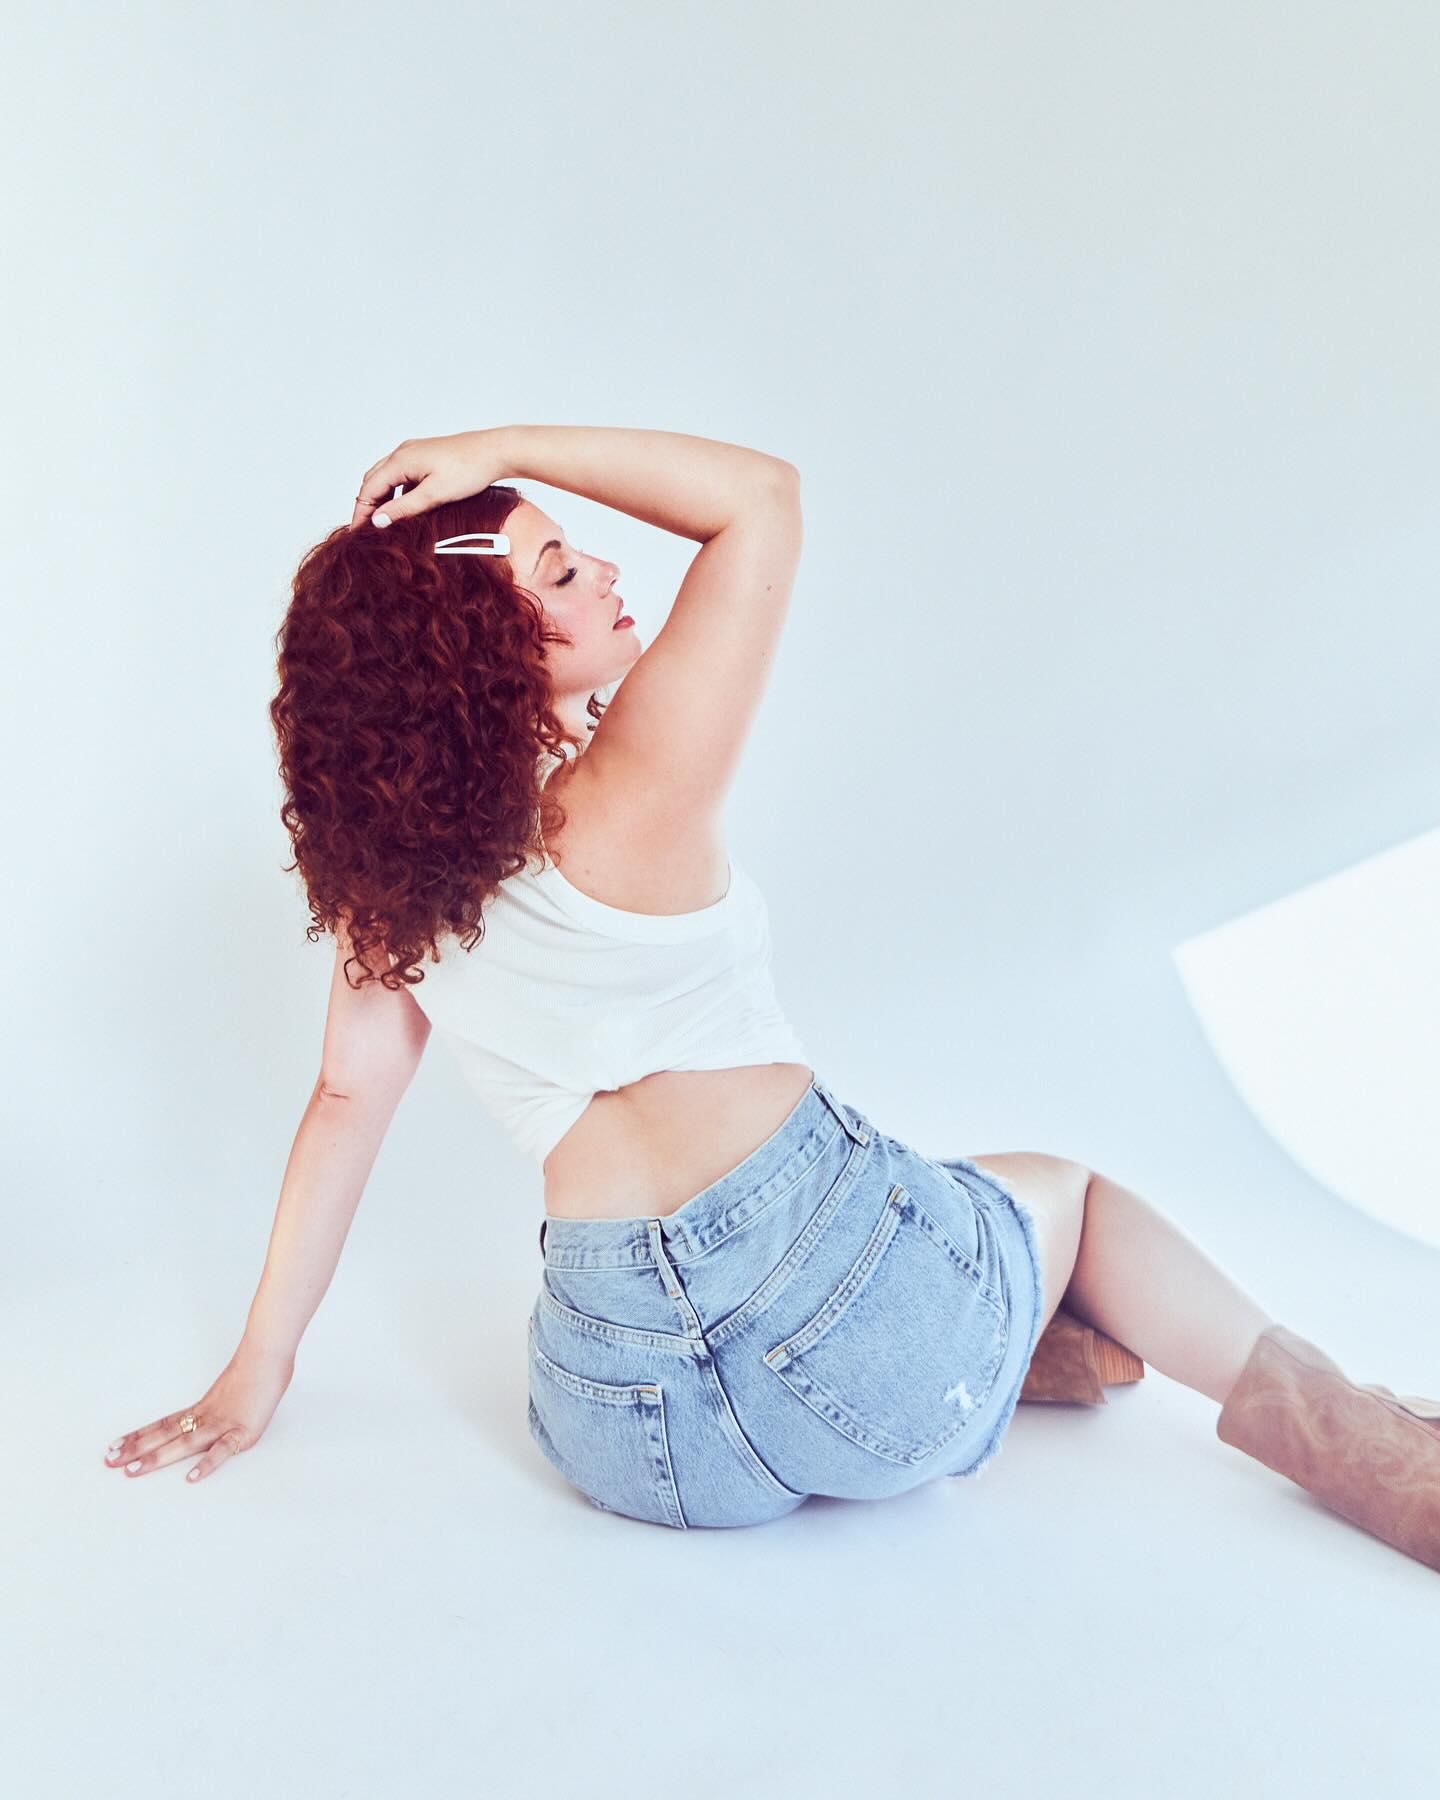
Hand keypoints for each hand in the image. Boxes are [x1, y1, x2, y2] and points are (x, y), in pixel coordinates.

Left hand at [103, 1344, 295, 1484]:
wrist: (269, 1355)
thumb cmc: (255, 1371)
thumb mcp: (229, 1392)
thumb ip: (217, 1407)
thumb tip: (208, 1417)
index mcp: (202, 1409)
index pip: (163, 1424)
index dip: (138, 1436)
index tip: (114, 1446)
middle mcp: (206, 1417)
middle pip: (165, 1435)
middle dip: (136, 1449)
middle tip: (108, 1460)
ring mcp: (223, 1424)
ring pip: (184, 1443)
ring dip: (157, 1457)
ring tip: (132, 1470)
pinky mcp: (243, 1432)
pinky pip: (222, 1450)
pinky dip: (208, 1464)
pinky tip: (191, 1477)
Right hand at [349, 428, 508, 530]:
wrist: (496, 452)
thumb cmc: (469, 470)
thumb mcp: (434, 494)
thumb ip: (404, 508)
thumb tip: (378, 521)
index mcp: (400, 460)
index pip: (368, 489)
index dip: (360, 512)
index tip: (358, 533)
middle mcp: (403, 452)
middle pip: (373, 481)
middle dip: (366, 505)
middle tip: (366, 530)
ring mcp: (414, 452)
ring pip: (386, 477)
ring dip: (381, 498)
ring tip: (382, 522)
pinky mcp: (426, 456)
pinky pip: (401, 475)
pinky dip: (396, 491)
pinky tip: (404, 507)